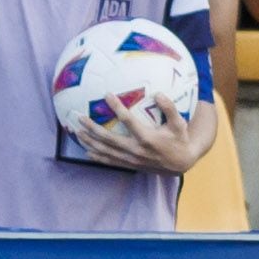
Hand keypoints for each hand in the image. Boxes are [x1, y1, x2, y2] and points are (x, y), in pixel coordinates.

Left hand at [75, 92, 201, 173]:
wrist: (181, 163)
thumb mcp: (179, 123)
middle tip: (79, 117)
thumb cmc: (179, 139)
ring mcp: (131, 159)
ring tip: (77, 132)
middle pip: (109, 139)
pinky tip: (86, 150)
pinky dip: (97, 156)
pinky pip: (110, 161)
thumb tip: (158, 93)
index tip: (107, 94)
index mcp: (148, 138)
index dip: (117, 107)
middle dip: (93, 128)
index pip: (128, 120)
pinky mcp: (130, 165)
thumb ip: (169, 108)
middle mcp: (136, 150)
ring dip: (90, 142)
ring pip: (106, 151)